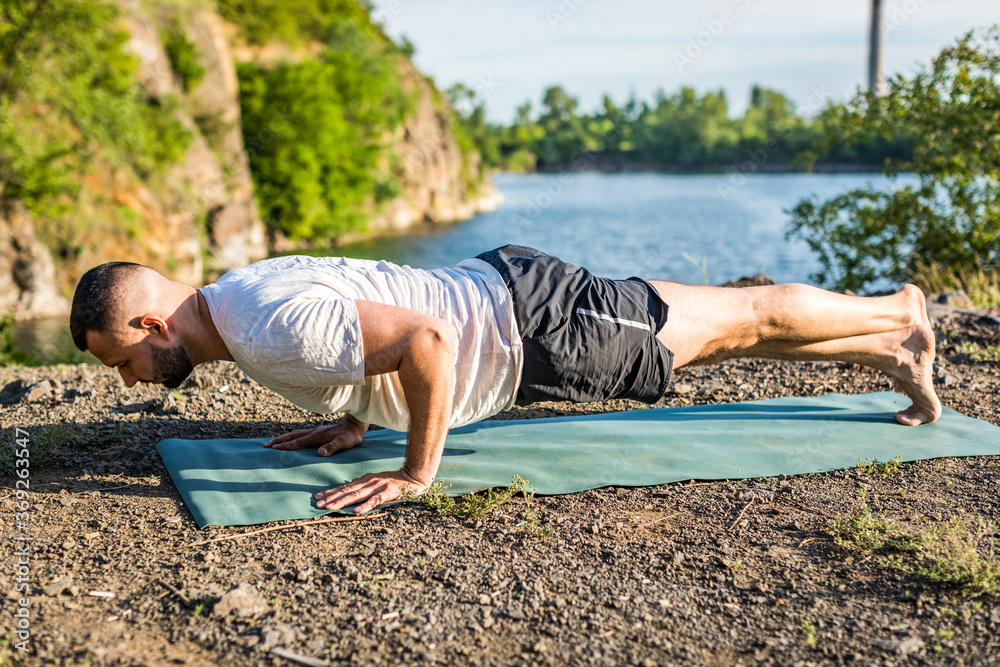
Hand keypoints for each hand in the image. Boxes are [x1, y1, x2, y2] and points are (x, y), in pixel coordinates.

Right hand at [264, 417, 366, 456]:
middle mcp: (313, 432)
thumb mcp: (344, 443)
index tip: (274, 448)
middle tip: (266, 445)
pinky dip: (291, 436)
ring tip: (273, 442)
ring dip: (283, 437)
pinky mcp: (317, 432)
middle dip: (279, 440)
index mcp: (316, 436)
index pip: (298, 442)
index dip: (286, 446)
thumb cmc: (350, 436)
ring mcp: (315, 431)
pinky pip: (300, 434)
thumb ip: (332, 448)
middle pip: (292, 436)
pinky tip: (290, 439)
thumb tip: (320, 453)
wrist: (355, 425)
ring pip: (295, 434)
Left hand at [315, 469, 429, 513]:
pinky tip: (356, 511)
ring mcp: (378, 487)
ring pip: (357, 495)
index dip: (331, 492)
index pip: (345, 487)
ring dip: (342, 501)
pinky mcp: (388, 493)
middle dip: (331, 497)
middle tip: (318, 504)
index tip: (318, 497)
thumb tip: (348, 486)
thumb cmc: (394, 481)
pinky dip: (365, 506)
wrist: (413, 477)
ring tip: (330, 507)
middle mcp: (369, 482)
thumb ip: (362, 484)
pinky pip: (375, 501)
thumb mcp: (375, 480)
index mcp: (365, 480)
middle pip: (347, 491)